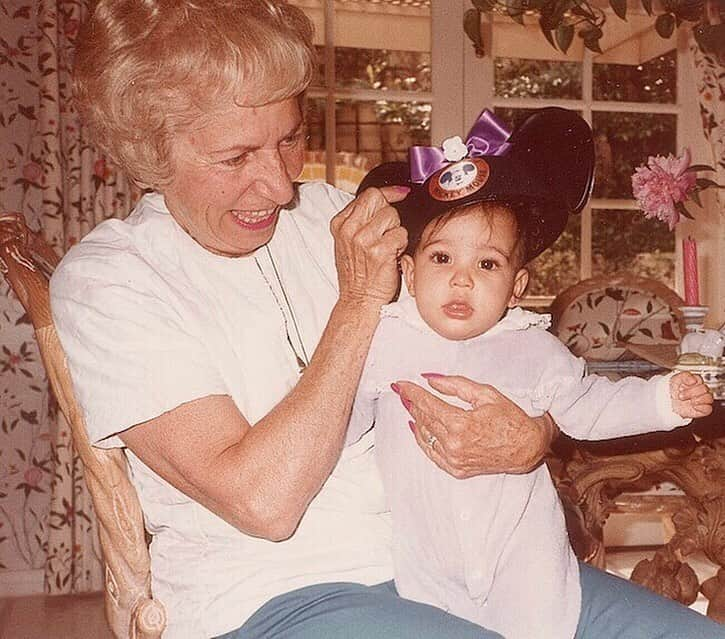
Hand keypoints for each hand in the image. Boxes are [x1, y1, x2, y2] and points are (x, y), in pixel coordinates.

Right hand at [330, 186, 408, 306]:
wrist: (358, 300)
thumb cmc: (357, 273)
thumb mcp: (348, 242)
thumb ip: (360, 219)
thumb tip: (385, 197)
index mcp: (340, 223)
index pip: (368, 194)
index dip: (388, 193)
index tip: (400, 193)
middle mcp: (350, 229)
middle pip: (380, 200)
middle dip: (389, 213)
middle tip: (387, 232)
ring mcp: (364, 239)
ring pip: (392, 216)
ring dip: (396, 231)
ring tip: (388, 247)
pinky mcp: (379, 250)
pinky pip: (401, 234)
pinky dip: (401, 245)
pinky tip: (392, 256)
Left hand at [394, 374, 556, 478]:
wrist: (527, 447)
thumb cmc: (510, 418)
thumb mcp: (484, 394)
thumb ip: (454, 385)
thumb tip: (429, 379)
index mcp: (460, 424)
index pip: (427, 404)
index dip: (411, 392)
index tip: (400, 384)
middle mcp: (454, 444)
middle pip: (423, 419)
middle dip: (411, 403)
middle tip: (401, 391)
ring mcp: (454, 460)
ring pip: (424, 436)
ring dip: (415, 419)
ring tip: (409, 404)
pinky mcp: (456, 469)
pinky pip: (431, 453)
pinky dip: (422, 439)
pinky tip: (416, 427)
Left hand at [670, 371, 712, 417]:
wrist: (671, 404)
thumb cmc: (674, 392)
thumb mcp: (675, 379)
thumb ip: (685, 376)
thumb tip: (693, 380)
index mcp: (695, 382)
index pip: (699, 378)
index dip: (691, 382)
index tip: (683, 385)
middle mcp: (701, 390)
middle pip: (704, 388)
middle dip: (691, 392)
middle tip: (681, 395)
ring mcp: (703, 399)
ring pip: (708, 398)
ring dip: (697, 400)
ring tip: (688, 401)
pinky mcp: (704, 409)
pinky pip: (708, 408)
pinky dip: (700, 407)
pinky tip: (693, 406)